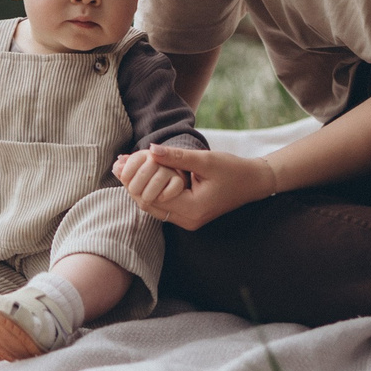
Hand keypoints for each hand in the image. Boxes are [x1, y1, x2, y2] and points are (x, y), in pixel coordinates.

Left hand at [113, 144, 278, 231]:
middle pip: (149, 204)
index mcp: (192, 209)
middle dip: (131, 184)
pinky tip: (141, 174)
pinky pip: (163, 205)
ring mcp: (188, 220)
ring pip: (154, 206)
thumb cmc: (233, 169)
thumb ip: (176, 156)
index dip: (134, 179)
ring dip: (139, 187)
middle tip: (117, 163)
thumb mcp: (204, 160)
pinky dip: (151, 190)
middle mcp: (188, 220)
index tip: (121, 161)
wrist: (254, 182)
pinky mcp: (189, 215)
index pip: (152, 197)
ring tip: (123, 167)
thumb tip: (150, 149)